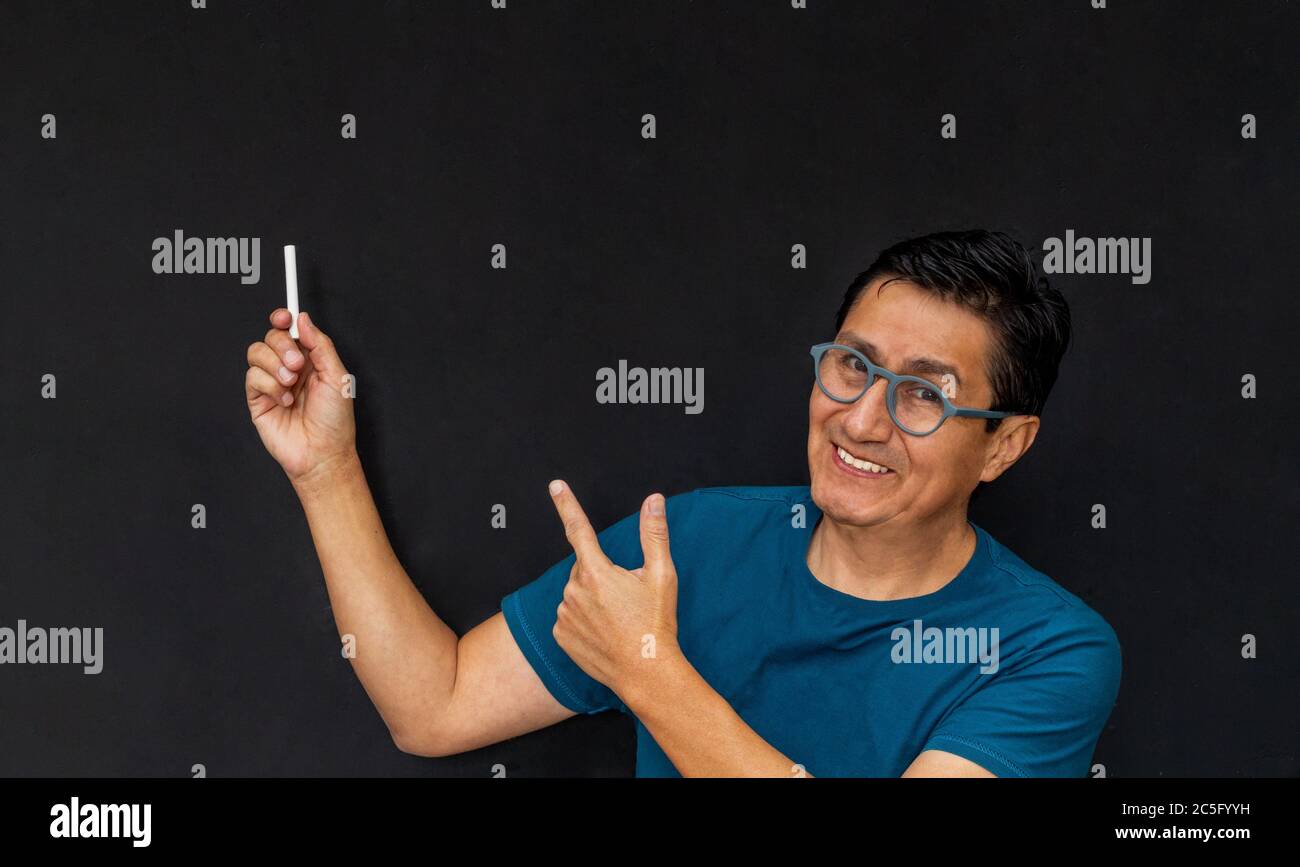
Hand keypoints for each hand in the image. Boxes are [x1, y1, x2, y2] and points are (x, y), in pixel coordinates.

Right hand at [244, 309, 356, 483]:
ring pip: (256, 353)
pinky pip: (252, 377)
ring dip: (274, 365)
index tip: (284, 317)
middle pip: (271, 337)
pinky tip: (285, 401)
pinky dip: (270, 385)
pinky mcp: (258, 399)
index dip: (282, 319)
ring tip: (291, 384)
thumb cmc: (335, 420)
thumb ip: (320, 345)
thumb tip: (303, 319)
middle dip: (281, 345)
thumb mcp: (337, 376)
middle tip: (297, 365)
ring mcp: (272, 383)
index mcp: (309, 360)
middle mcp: (289, 368)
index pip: (289, 331)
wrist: (323, 453)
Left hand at [547, 481, 680, 698]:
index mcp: (597, 572)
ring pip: (576, 593)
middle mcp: (574, 590)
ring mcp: (564, 614)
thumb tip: (653, 500)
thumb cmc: (656, 623)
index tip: (555, 485)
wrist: (646, 673)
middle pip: (584, 568)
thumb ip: (654, 534)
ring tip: (618, 619)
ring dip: (593, 598)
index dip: (567, 504)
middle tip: (627, 598)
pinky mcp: (560, 635)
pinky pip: (569, 616)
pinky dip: (584, 619)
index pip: (578, 529)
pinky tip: (604, 633)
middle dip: (602, 574)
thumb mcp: (661, 576)